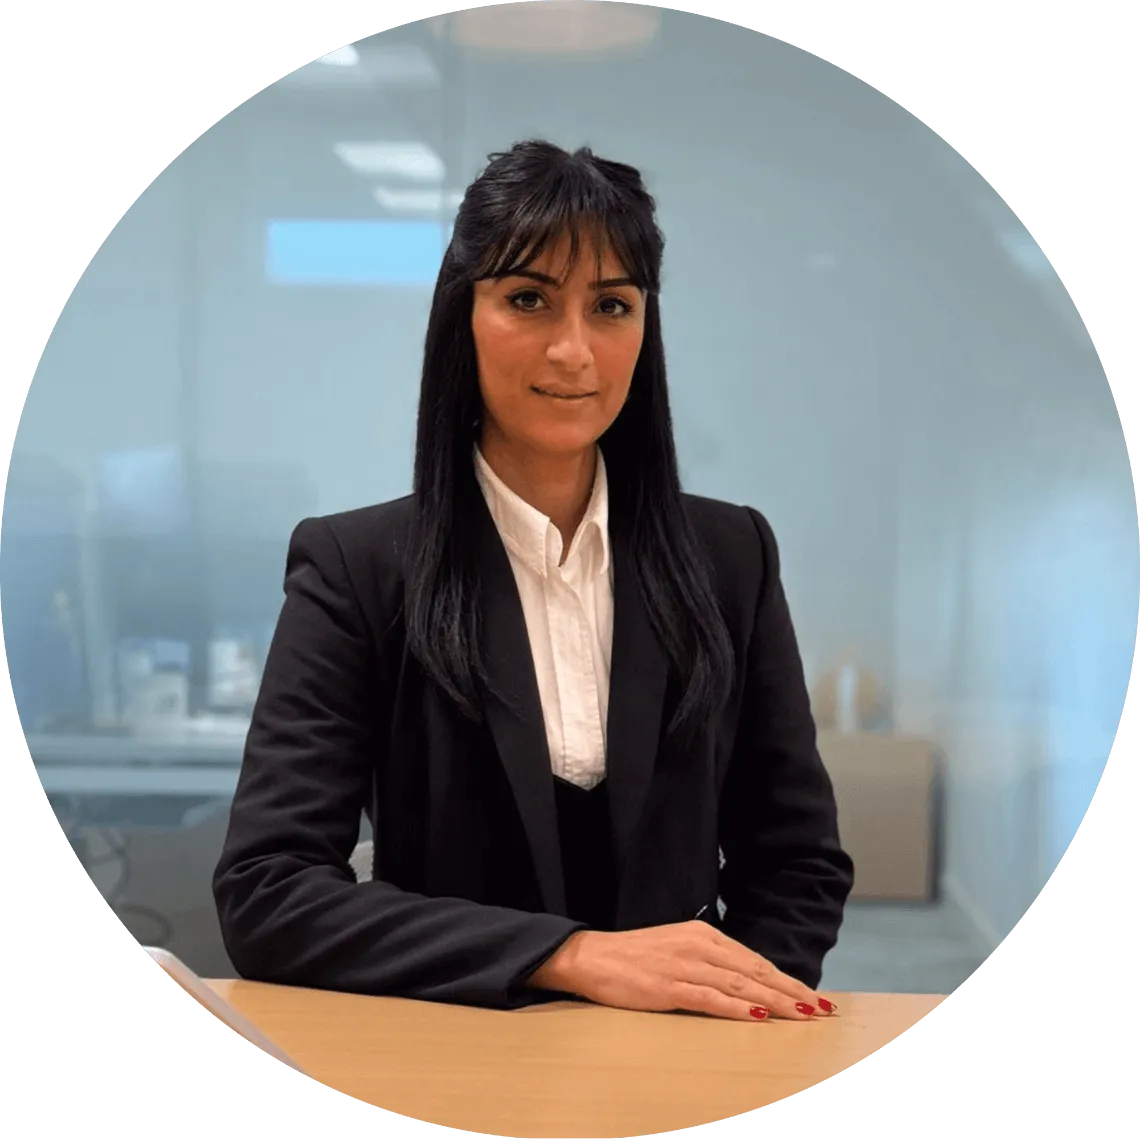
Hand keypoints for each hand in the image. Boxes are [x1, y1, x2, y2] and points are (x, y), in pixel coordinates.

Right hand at [528, 921, 835, 1021]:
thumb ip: (710, 962)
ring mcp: (685, 965)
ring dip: (775, 1002)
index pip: (754, 960)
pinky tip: (758, 1018)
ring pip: (740, 985)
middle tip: (823, 1009)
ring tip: (802, 1015)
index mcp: (704, 934)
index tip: (813, 997)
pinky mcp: (668, 986)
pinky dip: (738, 1009)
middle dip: (792, 992)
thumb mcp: (678, 949)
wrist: (592, 956)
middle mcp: (699, 945)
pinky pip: (711, 999)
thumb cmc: (635, 958)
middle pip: (755, 972)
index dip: (786, 980)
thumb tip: (745, 985)